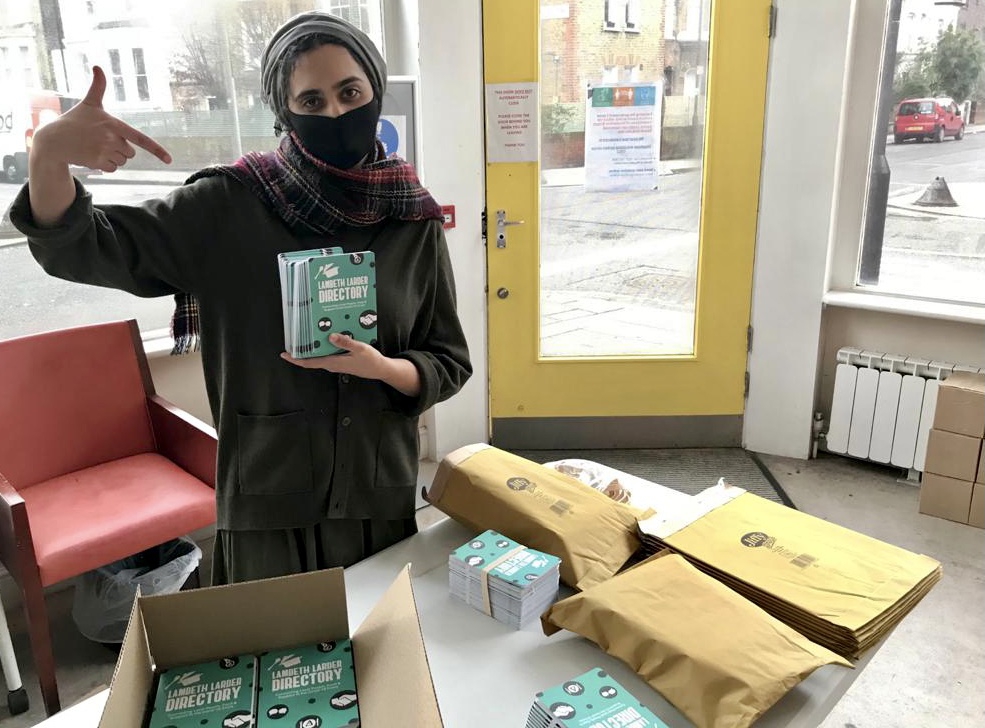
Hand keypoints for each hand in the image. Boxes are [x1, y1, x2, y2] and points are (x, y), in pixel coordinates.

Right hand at [31, 66, 171, 172]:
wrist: (55, 140)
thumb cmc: (75, 120)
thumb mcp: (89, 104)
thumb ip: (98, 87)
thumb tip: (98, 66)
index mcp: (113, 124)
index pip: (140, 139)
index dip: (156, 150)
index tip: (170, 160)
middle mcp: (111, 138)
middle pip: (130, 152)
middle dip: (119, 149)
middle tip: (101, 140)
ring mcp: (104, 151)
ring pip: (122, 161)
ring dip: (112, 157)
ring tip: (95, 147)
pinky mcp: (97, 162)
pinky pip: (113, 169)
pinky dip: (105, 166)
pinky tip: (92, 156)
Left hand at [280, 333, 421, 396]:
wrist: (380, 369)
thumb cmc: (370, 361)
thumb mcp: (360, 349)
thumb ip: (345, 342)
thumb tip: (331, 336)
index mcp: (333, 362)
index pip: (309, 362)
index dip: (295, 359)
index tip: (284, 354)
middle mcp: (331, 364)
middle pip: (310, 358)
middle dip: (300, 350)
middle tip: (292, 337)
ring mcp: (335, 363)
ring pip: (318, 355)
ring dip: (312, 347)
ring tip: (306, 333)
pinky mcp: (340, 361)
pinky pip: (327, 354)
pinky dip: (323, 346)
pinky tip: (325, 337)